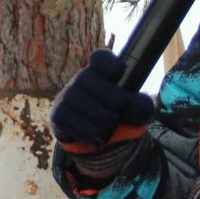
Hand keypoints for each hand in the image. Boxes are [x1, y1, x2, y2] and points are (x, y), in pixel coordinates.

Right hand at [51, 50, 157, 184]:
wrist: (100, 140)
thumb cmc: (119, 117)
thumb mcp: (136, 113)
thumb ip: (141, 107)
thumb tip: (135, 103)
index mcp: (103, 73)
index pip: (101, 58)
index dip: (108, 63)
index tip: (119, 72)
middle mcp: (82, 80)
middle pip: (86, 77)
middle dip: (107, 96)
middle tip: (118, 111)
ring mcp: (67, 96)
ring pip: (74, 97)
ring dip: (96, 115)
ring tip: (109, 126)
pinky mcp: (58, 113)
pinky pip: (64, 116)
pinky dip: (84, 129)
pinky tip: (96, 136)